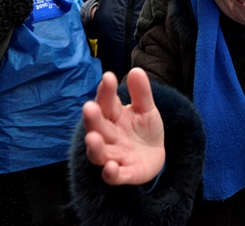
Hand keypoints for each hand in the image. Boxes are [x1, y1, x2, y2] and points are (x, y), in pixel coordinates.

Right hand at [83, 68, 165, 185]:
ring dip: (95, 147)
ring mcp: (115, 156)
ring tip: (92, 138)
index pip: (106, 103)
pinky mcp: (124, 174)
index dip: (106, 91)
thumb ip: (141, 92)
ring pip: (100, 153)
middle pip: (98, 127)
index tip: (108, 77)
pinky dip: (110, 173)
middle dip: (92, 119)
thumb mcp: (146, 109)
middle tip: (89, 107)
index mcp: (113, 117)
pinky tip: (110, 168)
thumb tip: (136, 69)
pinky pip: (114, 176)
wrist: (155, 154)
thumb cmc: (144, 129)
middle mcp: (109, 136)